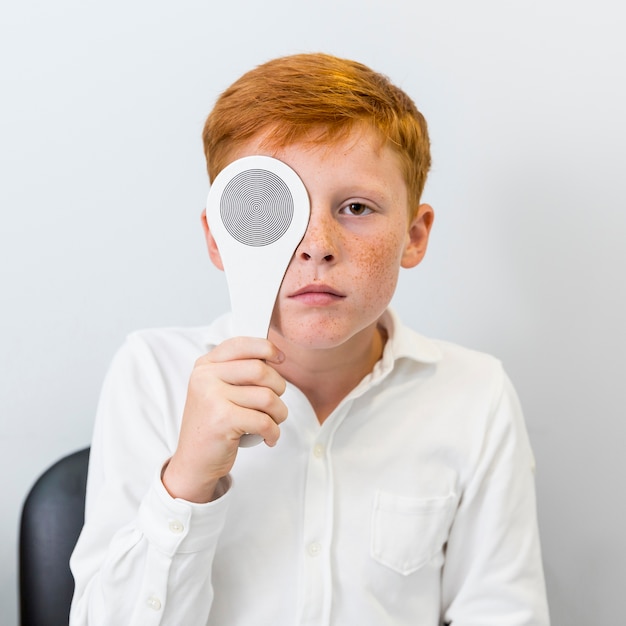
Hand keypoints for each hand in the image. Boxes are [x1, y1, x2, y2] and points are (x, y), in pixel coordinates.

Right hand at [162, 337, 287, 502]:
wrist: (193, 462)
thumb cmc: (213, 425)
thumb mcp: (218, 391)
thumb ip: (238, 371)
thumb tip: (275, 356)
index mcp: (205, 366)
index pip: (241, 344)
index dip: (267, 349)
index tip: (280, 359)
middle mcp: (205, 377)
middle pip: (260, 370)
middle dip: (278, 388)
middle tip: (274, 404)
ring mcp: (211, 398)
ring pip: (267, 397)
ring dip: (279, 413)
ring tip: (272, 422)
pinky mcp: (222, 420)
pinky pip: (264, 421)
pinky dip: (273, 432)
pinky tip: (269, 438)